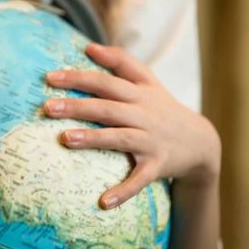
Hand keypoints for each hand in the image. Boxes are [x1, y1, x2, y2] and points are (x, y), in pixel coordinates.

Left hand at [43, 43, 220, 208]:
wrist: (201, 141)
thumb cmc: (161, 107)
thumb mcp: (147, 81)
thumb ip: (120, 61)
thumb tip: (89, 47)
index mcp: (137, 93)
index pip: (105, 81)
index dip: (78, 78)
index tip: (50, 77)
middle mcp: (143, 114)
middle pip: (108, 107)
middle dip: (78, 106)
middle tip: (47, 107)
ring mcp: (150, 141)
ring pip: (120, 138)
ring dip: (94, 139)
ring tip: (67, 139)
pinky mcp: (157, 166)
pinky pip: (139, 179)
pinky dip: (123, 191)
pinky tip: (102, 202)